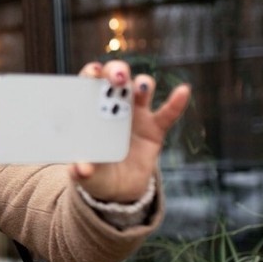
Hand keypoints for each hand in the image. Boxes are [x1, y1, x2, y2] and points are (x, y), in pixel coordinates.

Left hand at [71, 59, 190, 201]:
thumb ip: (80, 170)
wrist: (119, 189)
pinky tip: (183, 91)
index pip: (89, 84)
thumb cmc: (96, 173)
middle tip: (117, 78)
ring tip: (140, 88)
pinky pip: (168, 113)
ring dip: (141, 84)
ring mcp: (136, 115)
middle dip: (117, 71)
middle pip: (116, 78)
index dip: (91, 74)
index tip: (93, 73)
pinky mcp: (155, 129)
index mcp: (91, 111)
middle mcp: (113, 106)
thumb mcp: (87, 173)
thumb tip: (79, 170)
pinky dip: (176, 102)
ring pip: (141, 88)